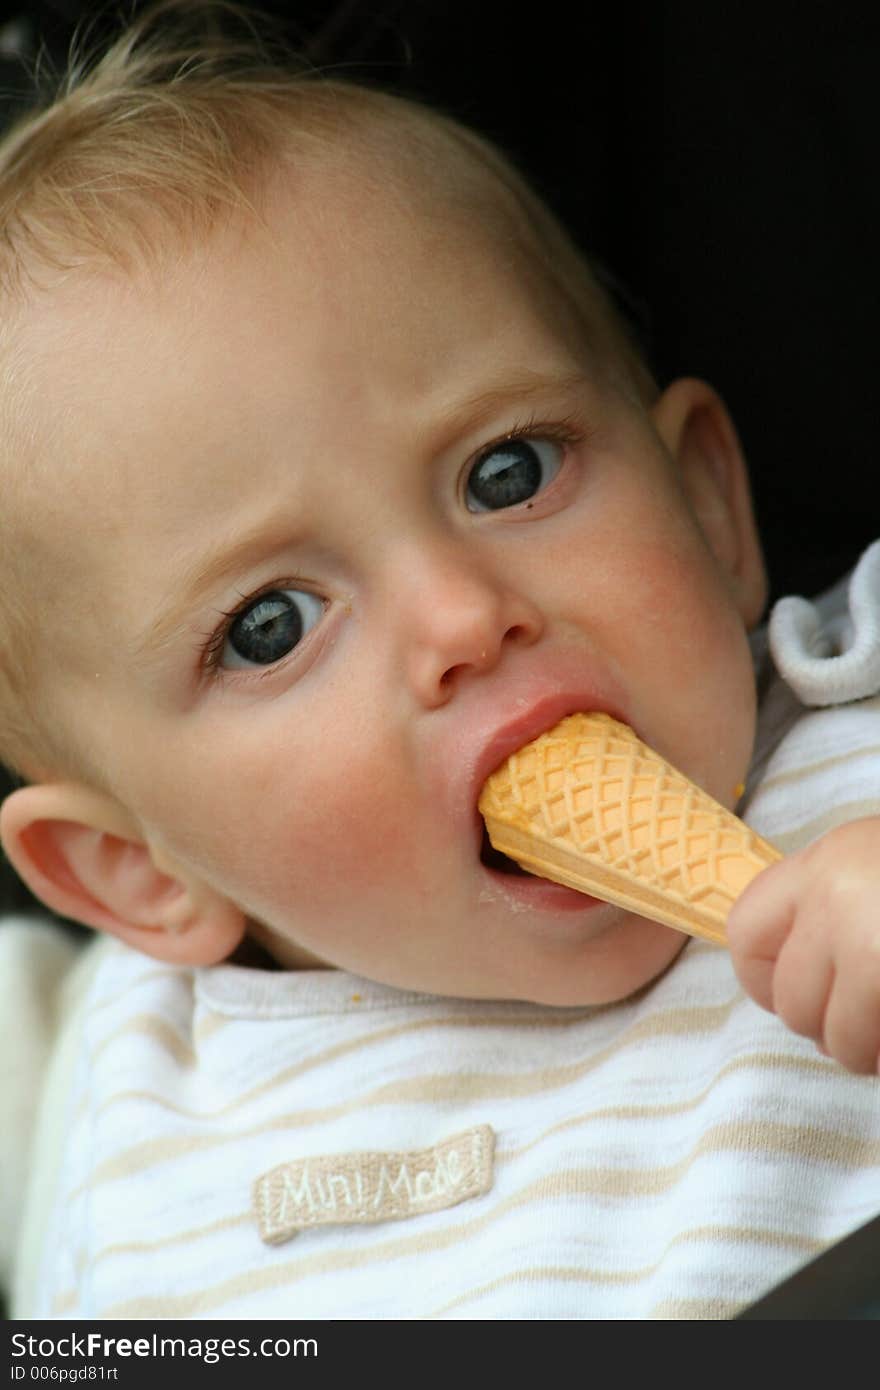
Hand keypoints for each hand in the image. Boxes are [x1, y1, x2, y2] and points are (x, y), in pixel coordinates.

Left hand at [726, 817, 879, 1074]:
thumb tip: (801, 972)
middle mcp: (833, 898)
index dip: (762, 977)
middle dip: (825, 1023)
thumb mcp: (877, 867)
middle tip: (865, 1018)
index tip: (800, 992)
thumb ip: (834, 906)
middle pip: (787, 999)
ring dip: (864, 1047)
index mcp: (826, 861)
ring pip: (834, 1038)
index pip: (744, 932)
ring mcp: (866, 943)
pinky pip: (872, 1052)